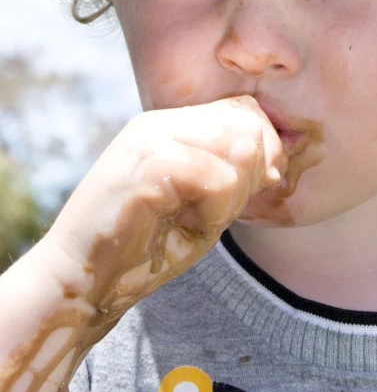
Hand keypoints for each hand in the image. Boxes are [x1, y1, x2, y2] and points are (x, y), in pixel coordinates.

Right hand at [44, 96, 284, 335]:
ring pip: (237, 148)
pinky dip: (216, 211)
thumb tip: (276, 165)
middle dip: (252, 174)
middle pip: (246, 125)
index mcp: (171, 126)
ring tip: (200, 218)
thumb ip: (234, 177)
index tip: (257, 187)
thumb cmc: (145, 247)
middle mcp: (160, 123)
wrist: (85, 282)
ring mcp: (150, 140)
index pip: (243, 109)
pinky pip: (218, 178)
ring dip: (233, 196)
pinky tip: (186, 226)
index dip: (265, 147)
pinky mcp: (146, 165)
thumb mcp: (201, 205)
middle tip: (222, 211)